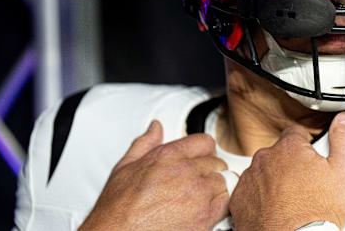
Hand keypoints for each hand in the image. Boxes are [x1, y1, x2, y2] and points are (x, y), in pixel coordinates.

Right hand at [79, 121, 229, 230]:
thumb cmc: (117, 208)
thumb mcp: (125, 167)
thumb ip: (145, 143)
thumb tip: (155, 127)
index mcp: (169, 156)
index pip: (205, 142)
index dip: (205, 151)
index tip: (201, 160)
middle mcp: (186, 171)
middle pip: (217, 162)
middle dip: (210, 171)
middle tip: (198, 182)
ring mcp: (198, 194)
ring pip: (225, 181)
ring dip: (216, 188)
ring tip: (201, 197)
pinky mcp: (205, 216)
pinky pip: (227, 203)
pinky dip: (221, 205)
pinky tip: (208, 209)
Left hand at [229, 112, 344, 230]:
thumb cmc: (318, 211)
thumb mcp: (342, 172)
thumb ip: (342, 140)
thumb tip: (344, 120)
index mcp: (289, 148)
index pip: (295, 134)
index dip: (306, 147)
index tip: (312, 162)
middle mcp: (265, 159)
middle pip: (278, 153)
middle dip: (288, 164)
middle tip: (304, 185)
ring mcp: (249, 180)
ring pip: (263, 172)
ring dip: (273, 180)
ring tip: (290, 200)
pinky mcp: (238, 201)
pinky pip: (249, 192)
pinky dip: (259, 198)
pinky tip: (275, 209)